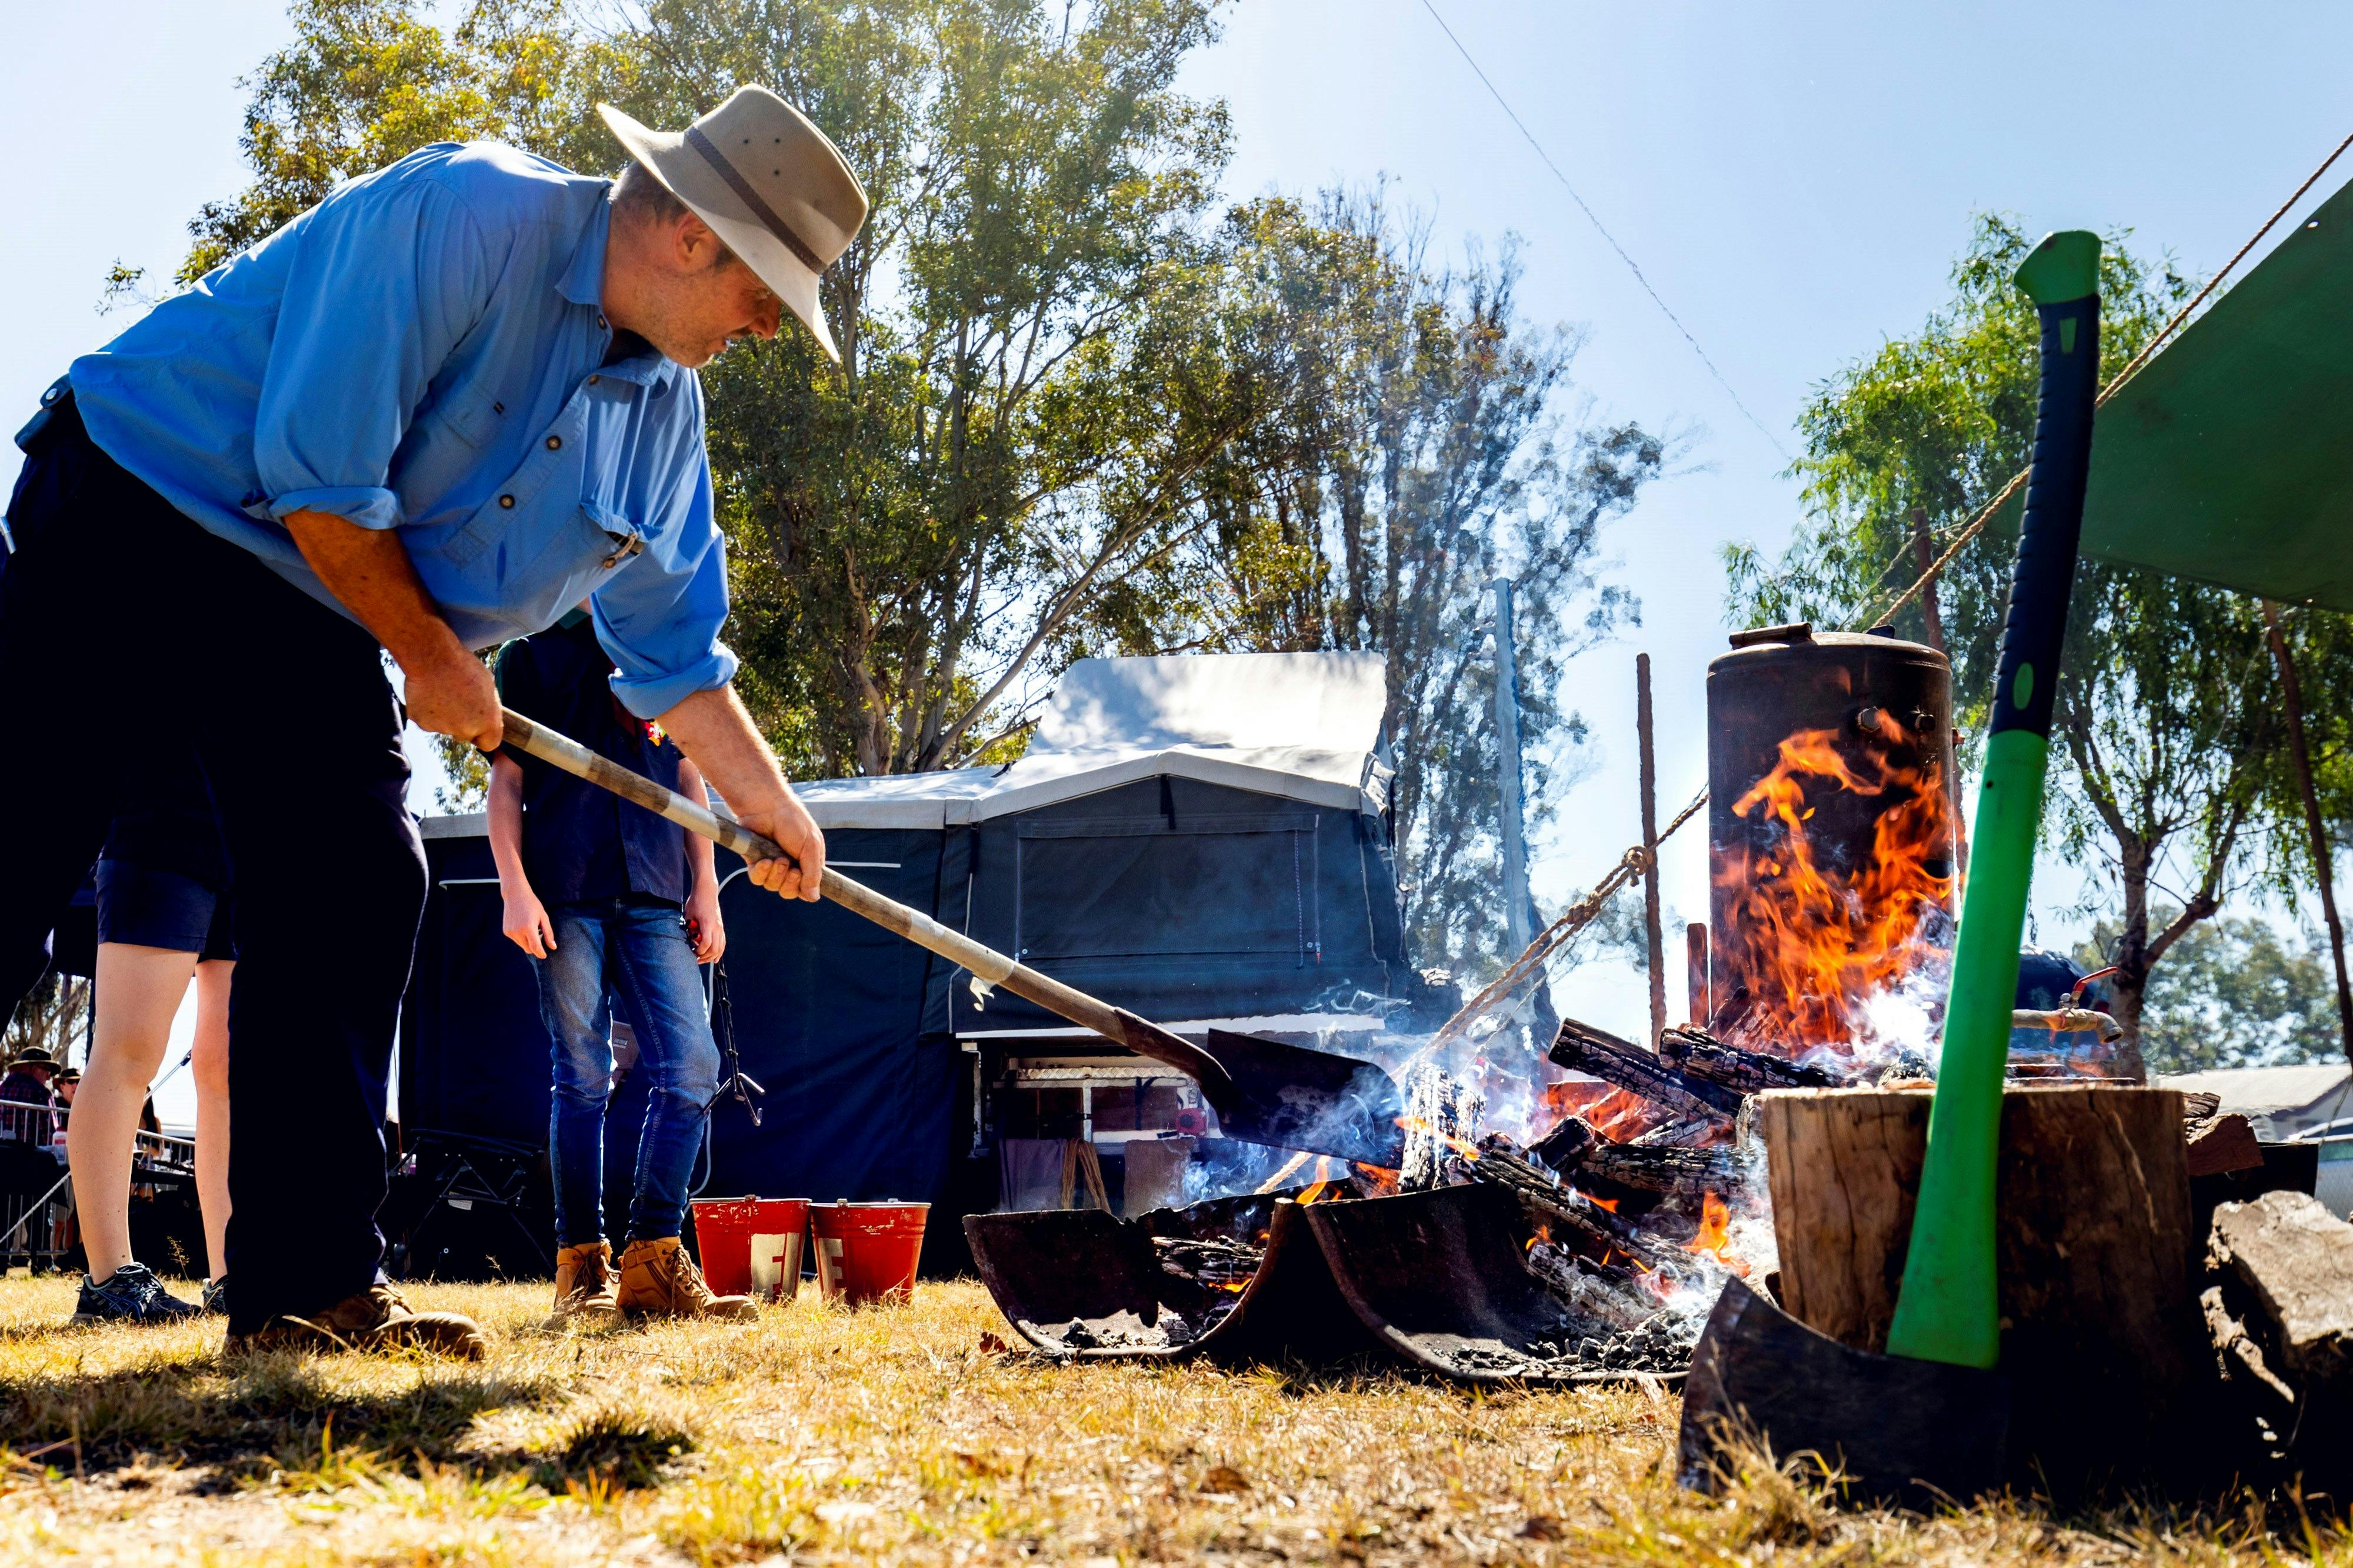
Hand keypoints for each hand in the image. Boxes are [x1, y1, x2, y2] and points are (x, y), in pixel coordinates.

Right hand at [403, 642, 501, 748]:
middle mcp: (465, 730)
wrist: (432, 659)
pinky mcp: (422, 723)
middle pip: (464, 735)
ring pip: (444, 727)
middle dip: (461, 723)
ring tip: (441, 692)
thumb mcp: (487, 685)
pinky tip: (427, 693)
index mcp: (487, 721)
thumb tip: (484, 714)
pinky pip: (426, 721)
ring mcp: (442, 728)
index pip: (490, 743)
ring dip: (443, 716)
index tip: (479, 727)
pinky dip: (426, 711)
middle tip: (456, 701)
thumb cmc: (463, 666)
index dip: (484, 735)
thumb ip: (487, 706)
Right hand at [502, 883, 556, 957]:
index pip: (535, 948)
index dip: (541, 953)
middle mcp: (517, 932)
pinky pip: (516, 940)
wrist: (515, 894)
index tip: (545, 955)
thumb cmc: (533, 905)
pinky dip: (521, 937)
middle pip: (528, 949)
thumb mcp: (544, 917)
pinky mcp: (506, 932)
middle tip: (539, 935)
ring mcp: (510, 932)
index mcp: (528, 928)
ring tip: (530, 927)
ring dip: (528, 942)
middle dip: (535, 947)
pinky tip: (522, 925)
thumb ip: (548, 933)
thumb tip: (553, 947)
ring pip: (522, 945)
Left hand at [684, 882, 726, 962]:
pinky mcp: (721, 927)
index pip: (706, 944)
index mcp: (708, 924)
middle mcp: (716, 927)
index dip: (699, 951)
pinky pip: (722, 943)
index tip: (693, 952)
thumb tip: (691, 942)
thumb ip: (690, 930)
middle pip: (715, 949)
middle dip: (705, 957)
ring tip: (703, 960)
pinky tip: (714, 958)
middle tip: (695, 959)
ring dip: (712, 956)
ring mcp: (720, 927)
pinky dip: (719, 952)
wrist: (706, 892)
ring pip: (720, 947)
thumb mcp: (688, 916)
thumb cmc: (695, 902)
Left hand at [736, 788, 824, 902]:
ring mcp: (772, 864)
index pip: (806, 888)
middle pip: (789, 892)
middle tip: (791, 868)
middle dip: (789, 883)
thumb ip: (813, 874)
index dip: (803, 888)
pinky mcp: (755, 861)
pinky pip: (757, 879)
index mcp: (807, 862)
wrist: (767, 806)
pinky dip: (761, 873)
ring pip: (772, 886)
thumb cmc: (793, 822)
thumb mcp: (811, 847)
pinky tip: (764, 861)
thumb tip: (814, 898)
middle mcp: (789, 866)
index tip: (801, 876)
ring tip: (777, 858)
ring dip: (775, 875)